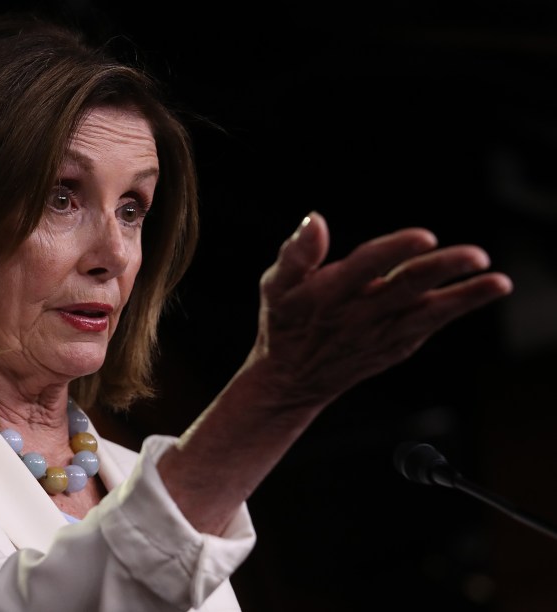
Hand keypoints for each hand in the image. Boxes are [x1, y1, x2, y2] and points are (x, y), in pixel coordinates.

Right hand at [251, 210, 513, 408]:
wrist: (292, 381)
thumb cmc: (285, 322)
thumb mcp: (274, 286)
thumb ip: (296, 253)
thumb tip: (314, 219)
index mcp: (328, 295)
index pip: (365, 267)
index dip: (393, 251)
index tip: (424, 236)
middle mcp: (359, 316)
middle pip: (405, 288)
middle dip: (442, 271)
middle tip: (477, 256)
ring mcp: (381, 335)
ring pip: (427, 313)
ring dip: (465, 297)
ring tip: (499, 282)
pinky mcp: (396, 347)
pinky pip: (430, 325)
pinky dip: (456, 309)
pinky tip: (483, 291)